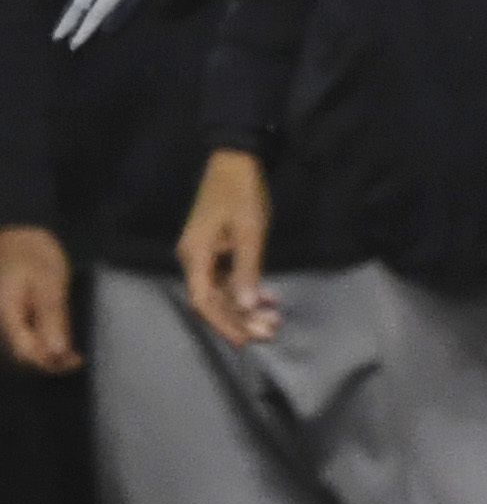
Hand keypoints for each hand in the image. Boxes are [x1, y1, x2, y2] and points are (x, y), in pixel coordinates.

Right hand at [0, 226, 76, 373]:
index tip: (75, 361)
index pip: (23, 351)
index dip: (48, 362)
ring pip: (26, 345)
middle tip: (78, 360)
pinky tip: (64, 343)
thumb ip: (52, 316)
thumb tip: (57, 351)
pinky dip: (46, 341)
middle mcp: (3, 318)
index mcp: (5, 310)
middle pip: (24, 351)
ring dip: (49, 353)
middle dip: (50, 361)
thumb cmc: (34, 254)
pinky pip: (29, 334)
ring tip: (75, 355)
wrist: (19, 238)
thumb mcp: (50, 282)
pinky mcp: (16, 314)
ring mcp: (8, 316)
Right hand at [179, 149, 280, 345]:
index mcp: (195, 256)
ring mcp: (204, 256)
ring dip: (246, 308)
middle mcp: (194, 259)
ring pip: (222, 292)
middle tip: (271, 332)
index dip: (225, 324)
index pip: (205, 301)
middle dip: (240, 320)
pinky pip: (227, 280)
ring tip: (274, 320)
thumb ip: (247, 270)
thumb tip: (245, 306)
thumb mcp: (249, 232)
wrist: (236, 162)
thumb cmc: (242, 194)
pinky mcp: (216, 251)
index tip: (247, 341)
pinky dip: (246, 291)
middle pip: (213, 301)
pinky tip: (268, 299)